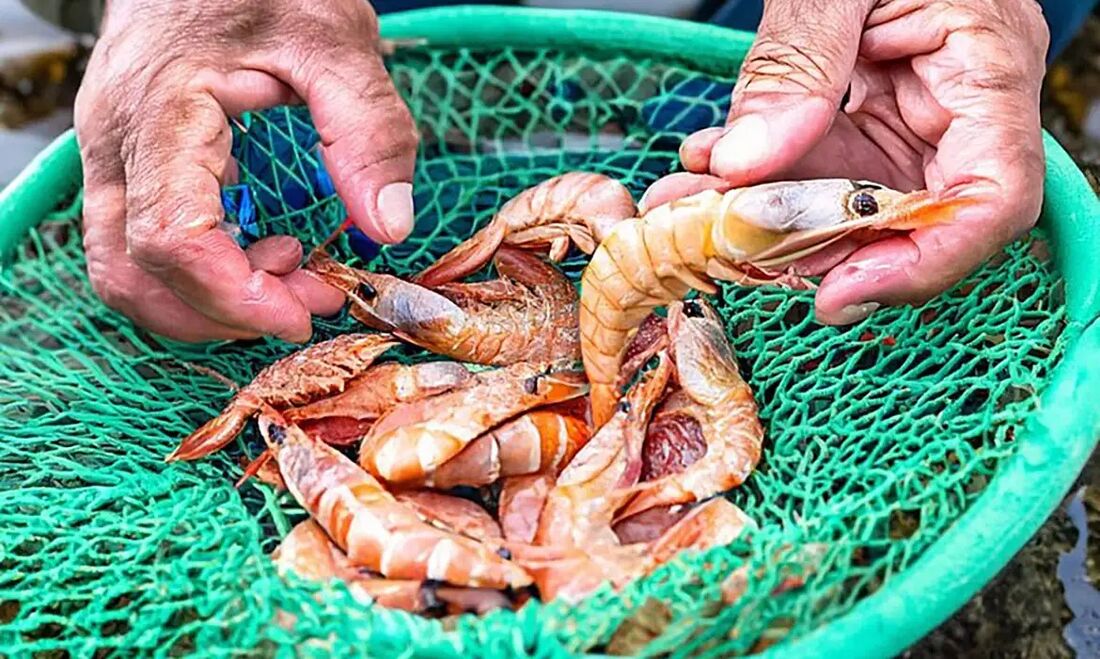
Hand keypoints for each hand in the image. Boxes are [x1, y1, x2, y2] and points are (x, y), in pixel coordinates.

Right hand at [76, 0, 417, 341]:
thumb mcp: (337, 40)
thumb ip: (368, 131)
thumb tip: (389, 225)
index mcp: (161, 110)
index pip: (170, 237)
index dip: (233, 295)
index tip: (303, 314)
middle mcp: (116, 141)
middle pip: (136, 271)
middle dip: (226, 308)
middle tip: (311, 298)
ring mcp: (112, 154)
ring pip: (125, 270)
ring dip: (206, 300)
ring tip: (289, 274)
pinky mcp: (128, 163)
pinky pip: (139, 244)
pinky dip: (199, 272)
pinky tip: (262, 253)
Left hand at [644, 0, 1048, 323]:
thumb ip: (798, 63)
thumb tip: (747, 163)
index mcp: (987, 68)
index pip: (991, 199)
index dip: (923, 263)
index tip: (838, 293)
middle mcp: (956, 110)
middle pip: (905, 220)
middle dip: (810, 247)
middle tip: (725, 248)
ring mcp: (908, 120)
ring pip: (844, 205)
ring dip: (763, 220)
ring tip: (687, 211)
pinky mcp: (864, 121)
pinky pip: (815, 172)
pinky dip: (757, 182)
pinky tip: (701, 174)